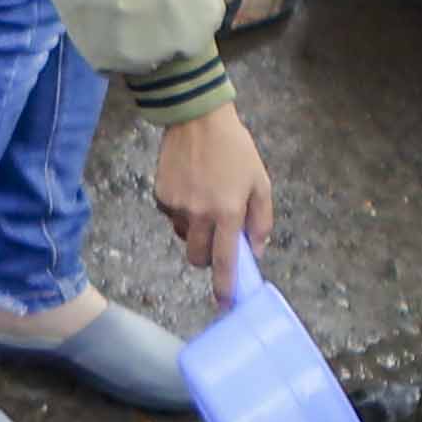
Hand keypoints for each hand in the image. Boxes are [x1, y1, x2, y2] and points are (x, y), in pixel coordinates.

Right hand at [150, 108, 273, 289]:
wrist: (197, 118)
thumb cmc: (235, 149)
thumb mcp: (260, 182)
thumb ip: (261, 220)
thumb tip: (254, 250)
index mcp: (228, 211)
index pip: (224, 261)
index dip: (224, 286)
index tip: (225, 303)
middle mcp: (199, 213)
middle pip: (198, 258)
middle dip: (208, 257)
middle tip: (218, 238)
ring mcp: (177, 205)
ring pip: (184, 237)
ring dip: (196, 231)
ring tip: (206, 200)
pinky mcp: (161, 196)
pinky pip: (172, 217)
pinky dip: (182, 212)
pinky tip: (191, 187)